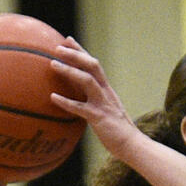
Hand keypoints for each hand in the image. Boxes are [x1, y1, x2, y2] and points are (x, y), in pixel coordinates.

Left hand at [47, 39, 141, 160]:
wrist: (132, 145)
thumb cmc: (117, 132)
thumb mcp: (106, 111)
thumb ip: (94, 102)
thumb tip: (80, 99)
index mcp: (106, 89)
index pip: (93, 65)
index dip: (81, 51)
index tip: (67, 40)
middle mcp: (105, 92)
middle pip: (92, 65)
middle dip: (75, 54)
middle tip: (57, 47)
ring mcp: (103, 103)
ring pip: (87, 80)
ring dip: (70, 70)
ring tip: (53, 64)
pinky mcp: (99, 117)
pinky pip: (80, 107)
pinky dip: (66, 102)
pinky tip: (53, 97)